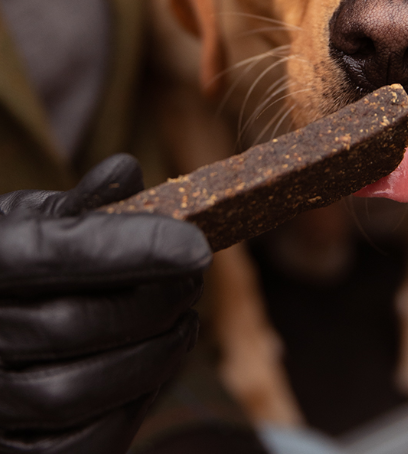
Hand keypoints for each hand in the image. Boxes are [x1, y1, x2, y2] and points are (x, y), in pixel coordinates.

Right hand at [0, 154, 211, 453]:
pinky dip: (129, 409)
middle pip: (77, 324)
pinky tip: (154, 371)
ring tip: (185, 324)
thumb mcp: (28, 220)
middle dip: (154, 302)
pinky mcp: (10, 444)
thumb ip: (79, 204)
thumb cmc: (11, 260)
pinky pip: (77, 444)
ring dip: (151, 357)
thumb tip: (127, 170)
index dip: (137, 249)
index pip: (63, 252)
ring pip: (77, 391)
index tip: (199, 246)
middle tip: (194, 281)